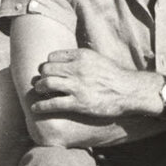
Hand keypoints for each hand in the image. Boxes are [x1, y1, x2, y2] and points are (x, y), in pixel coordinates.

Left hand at [29, 48, 157, 119]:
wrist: (130, 91)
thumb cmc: (114, 76)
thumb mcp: (97, 59)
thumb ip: (80, 58)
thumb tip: (64, 60)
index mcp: (81, 56)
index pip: (52, 57)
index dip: (48, 65)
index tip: (48, 71)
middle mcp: (77, 69)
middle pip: (46, 69)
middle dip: (41, 76)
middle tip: (41, 83)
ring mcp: (77, 86)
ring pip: (47, 84)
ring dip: (39, 88)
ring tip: (39, 92)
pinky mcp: (79, 103)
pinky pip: (53, 104)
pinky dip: (41, 106)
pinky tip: (35, 108)